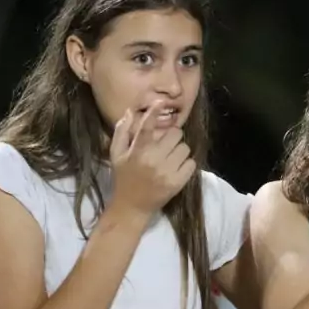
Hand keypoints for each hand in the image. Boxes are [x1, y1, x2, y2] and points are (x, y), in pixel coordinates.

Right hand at [110, 100, 195, 216]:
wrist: (131, 207)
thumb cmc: (123, 178)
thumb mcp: (116, 154)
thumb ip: (122, 131)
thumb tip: (131, 111)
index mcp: (137, 150)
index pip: (147, 126)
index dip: (154, 111)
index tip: (161, 101)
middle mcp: (152, 159)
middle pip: (175, 134)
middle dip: (171, 138)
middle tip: (165, 146)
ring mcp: (166, 171)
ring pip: (185, 148)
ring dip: (179, 151)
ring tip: (170, 159)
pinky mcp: (178, 182)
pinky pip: (192, 163)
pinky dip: (186, 165)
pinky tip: (176, 169)